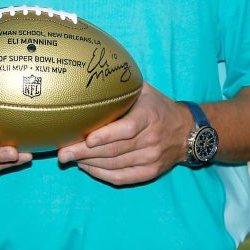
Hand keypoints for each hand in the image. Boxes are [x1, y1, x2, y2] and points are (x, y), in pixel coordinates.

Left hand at [56, 83, 190, 185]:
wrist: (186, 131)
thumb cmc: (157, 107)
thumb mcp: (145, 90)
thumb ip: (122, 84)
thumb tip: (92, 72)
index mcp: (148, 116)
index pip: (127, 129)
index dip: (106, 135)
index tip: (87, 138)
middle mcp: (151, 139)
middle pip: (115, 150)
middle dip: (85, 153)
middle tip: (63, 153)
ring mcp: (152, 158)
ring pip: (115, 165)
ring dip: (89, 163)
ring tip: (70, 158)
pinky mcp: (150, 172)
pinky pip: (122, 177)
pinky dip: (101, 174)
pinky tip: (86, 167)